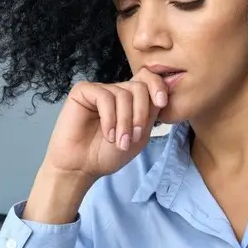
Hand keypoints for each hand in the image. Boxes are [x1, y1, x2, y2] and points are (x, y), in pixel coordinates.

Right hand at [37, 67, 169, 176]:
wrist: (81, 168)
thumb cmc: (108, 154)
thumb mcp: (139, 136)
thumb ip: (150, 113)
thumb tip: (166, 89)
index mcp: (130, 100)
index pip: (148, 79)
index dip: (158, 86)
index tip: (162, 103)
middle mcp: (115, 91)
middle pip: (139, 87)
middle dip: (141, 113)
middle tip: (134, 137)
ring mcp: (99, 90)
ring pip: (123, 94)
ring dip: (124, 122)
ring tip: (119, 141)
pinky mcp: (82, 91)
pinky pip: (104, 97)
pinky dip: (110, 118)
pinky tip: (108, 134)